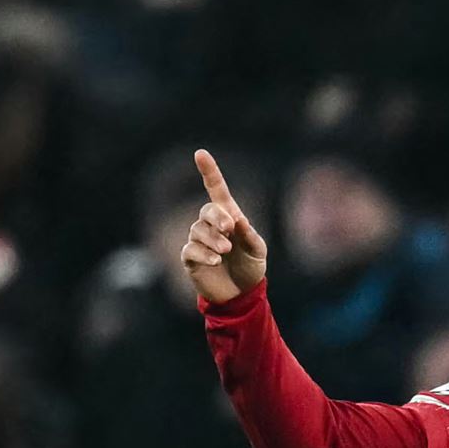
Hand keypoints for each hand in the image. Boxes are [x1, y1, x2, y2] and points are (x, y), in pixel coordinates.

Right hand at [182, 150, 267, 304]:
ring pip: (197, 230)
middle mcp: (212, 225)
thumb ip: (250, 235)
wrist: (241, 294)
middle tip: (229, 229)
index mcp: (230, 216)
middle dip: (217, 217)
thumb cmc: (251, 267)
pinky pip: (190, 249)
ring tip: (225, 252)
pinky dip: (203, 254)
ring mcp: (199, 241)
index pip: (216, 189)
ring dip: (212, 239)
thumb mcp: (258, 250)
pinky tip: (215, 261)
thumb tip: (237, 220)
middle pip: (206, 210)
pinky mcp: (191, 258)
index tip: (200, 153)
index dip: (209, 171)